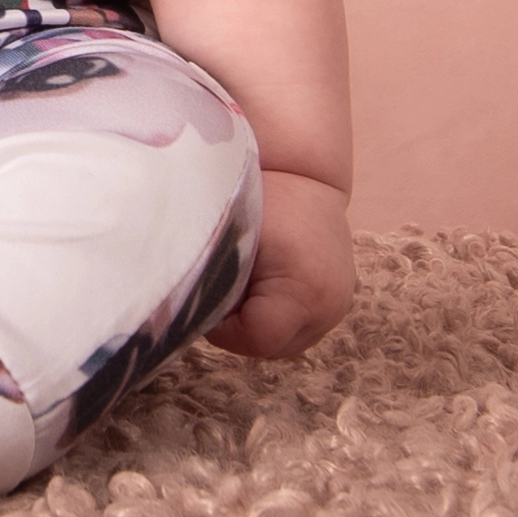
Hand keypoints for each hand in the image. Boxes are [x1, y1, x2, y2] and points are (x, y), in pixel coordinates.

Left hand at [205, 169, 354, 358]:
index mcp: (307, 292)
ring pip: (282, 342)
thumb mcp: (227, 240)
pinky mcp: (338, 303)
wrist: (302, 169)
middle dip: (238, 325)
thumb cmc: (258, 197)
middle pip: (268, 347)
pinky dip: (273, 314)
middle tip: (224, 281)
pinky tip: (262, 283)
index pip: (253, 340)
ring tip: (245, 279)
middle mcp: (332, 308)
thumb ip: (206, 282)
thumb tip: (178, 319)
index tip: (210, 288)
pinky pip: (296, 328)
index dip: (224, 323)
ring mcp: (339, 308)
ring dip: (256, 322)